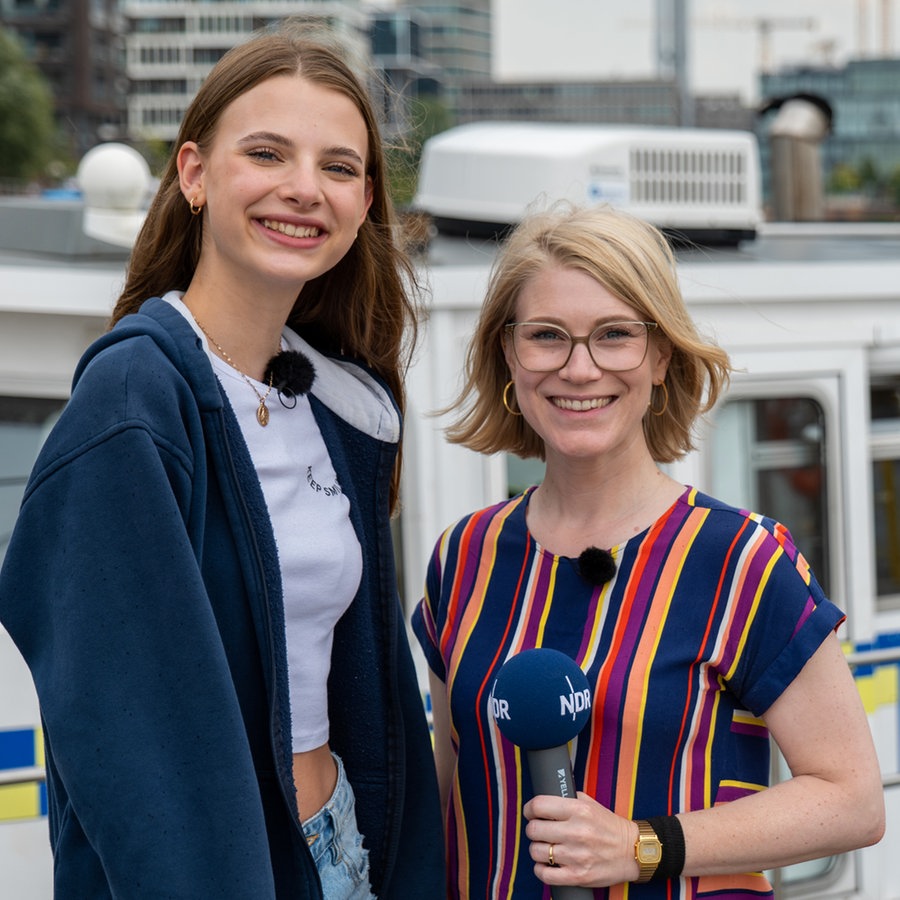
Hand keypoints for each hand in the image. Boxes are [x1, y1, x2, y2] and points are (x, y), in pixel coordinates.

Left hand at [523, 792, 637, 887]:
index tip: (531, 812)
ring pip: (537, 851)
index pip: (539, 805)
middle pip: (534, 829)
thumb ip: (567, 799)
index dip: (530, 809)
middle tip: (539, 830)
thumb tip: (544, 800)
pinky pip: (545, 874)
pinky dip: (541, 869)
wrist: (632, 851)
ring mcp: (576, 856)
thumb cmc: (609, 827)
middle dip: (533, 829)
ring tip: (546, 847)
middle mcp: (576, 832)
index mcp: (578, 810)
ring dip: (537, 849)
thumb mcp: (590, 804)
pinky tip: (547, 864)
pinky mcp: (578, 876)